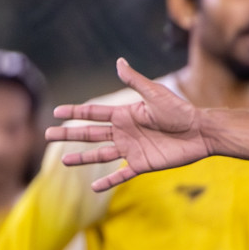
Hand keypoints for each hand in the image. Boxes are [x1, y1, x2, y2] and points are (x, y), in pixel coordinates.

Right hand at [46, 59, 211, 191]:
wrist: (201, 132)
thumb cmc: (181, 111)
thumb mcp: (155, 94)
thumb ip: (135, 81)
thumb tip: (119, 61)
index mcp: (125, 114)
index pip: (94, 113)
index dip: (75, 112)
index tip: (56, 112)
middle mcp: (125, 132)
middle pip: (91, 134)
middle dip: (69, 134)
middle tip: (47, 134)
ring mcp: (132, 149)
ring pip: (100, 154)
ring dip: (82, 158)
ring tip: (63, 161)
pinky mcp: (142, 164)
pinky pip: (121, 174)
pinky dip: (108, 181)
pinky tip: (94, 187)